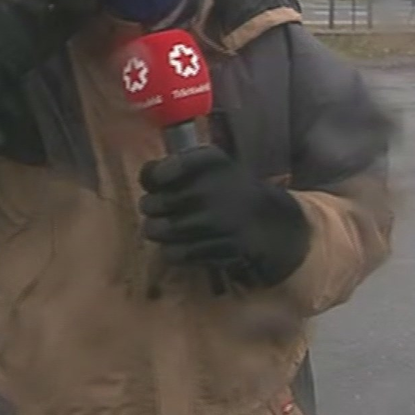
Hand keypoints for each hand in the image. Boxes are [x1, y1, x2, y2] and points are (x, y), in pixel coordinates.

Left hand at [139, 145, 311, 288]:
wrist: (269, 222)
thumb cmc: (229, 189)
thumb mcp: (210, 165)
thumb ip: (176, 165)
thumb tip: (145, 177)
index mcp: (211, 161)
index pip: (161, 170)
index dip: (151, 178)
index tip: (155, 183)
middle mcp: (214, 189)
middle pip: (154, 203)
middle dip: (150, 207)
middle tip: (156, 208)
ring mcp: (218, 222)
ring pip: (160, 231)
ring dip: (156, 230)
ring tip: (163, 226)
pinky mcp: (218, 249)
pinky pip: (175, 253)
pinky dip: (171, 250)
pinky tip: (179, 243)